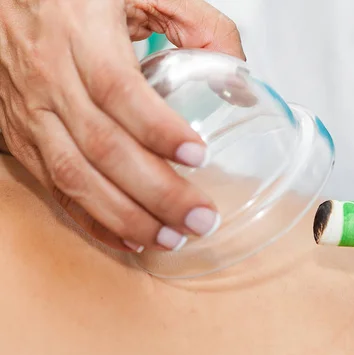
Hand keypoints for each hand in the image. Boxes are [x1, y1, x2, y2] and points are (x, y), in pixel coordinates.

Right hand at [0, 0, 243, 252]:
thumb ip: (199, 27)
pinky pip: (54, 186)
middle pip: (102, 146)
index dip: (159, 129)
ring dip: (126, 216)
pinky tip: (128, 236)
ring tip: (171, 238)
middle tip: (199, 217)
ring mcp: (31, 112)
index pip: (118, 90)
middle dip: (156, 191)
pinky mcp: (21, 136)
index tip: (198, 156)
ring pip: (75, 175)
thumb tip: (241, 82)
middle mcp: (49, 76)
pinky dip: (91, 218)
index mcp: (81, 33)